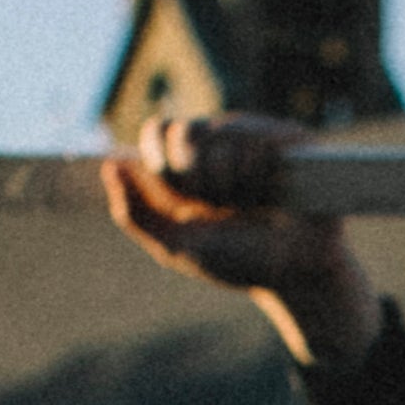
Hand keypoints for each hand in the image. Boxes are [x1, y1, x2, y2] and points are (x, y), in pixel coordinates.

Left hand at [105, 116, 383, 367]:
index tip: (172, 187)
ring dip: (230, 182)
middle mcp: (220, 144)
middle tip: (217, 205)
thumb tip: (109, 167)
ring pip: (222, 134)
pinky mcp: (288, 138)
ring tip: (251, 204)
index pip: (158, 130)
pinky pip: (259, 138)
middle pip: (184, 130)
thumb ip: (135, 214)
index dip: (159, 153)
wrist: (294, 274)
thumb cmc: (238, 260)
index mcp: (189, 166)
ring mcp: (255, 137)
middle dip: (195, 177)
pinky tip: (273, 192)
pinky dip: (258, 172)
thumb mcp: (177, 247)